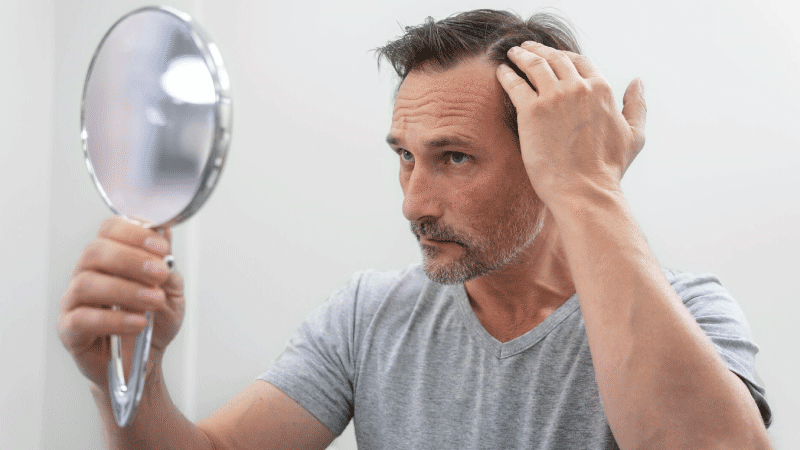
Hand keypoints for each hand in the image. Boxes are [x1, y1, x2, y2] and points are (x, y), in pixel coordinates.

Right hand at [57, 216, 184, 388]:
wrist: (145, 360)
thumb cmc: (155, 320)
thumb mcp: (172, 290)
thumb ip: (167, 264)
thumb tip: (164, 232)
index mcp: (110, 257)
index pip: (110, 229)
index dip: (135, 233)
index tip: (161, 247)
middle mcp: (87, 273)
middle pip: (95, 252)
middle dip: (131, 259)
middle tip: (160, 273)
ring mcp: (74, 301)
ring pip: (86, 284)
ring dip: (126, 290)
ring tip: (154, 300)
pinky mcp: (70, 330)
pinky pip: (82, 319)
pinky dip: (113, 320)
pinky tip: (138, 322)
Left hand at [496, 41, 646, 205]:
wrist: (585, 190)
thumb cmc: (609, 169)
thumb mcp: (634, 134)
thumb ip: (636, 105)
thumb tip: (637, 82)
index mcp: (602, 89)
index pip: (579, 62)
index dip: (563, 56)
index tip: (552, 56)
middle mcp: (578, 88)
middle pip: (554, 59)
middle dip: (539, 50)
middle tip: (526, 48)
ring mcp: (553, 97)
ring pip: (534, 66)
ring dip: (521, 56)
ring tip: (513, 54)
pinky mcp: (531, 112)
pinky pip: (515, 84)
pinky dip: (507, 74)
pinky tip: (501, 71)